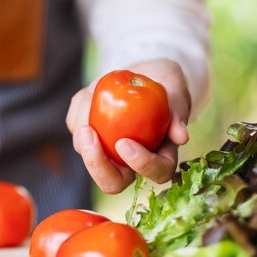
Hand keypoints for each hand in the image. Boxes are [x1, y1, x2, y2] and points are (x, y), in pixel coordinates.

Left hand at [66, 59, 190, 193]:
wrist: (147, 74)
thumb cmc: (167, 86)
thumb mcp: (176, 93)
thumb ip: (178, 113)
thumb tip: (181, 137)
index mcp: (160, 156)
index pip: (156, 173)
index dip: (142, 164)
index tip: (124, 142)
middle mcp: (131, 161)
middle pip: (113, 182)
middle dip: (97, 165)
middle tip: (89, 134)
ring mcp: (108, 151)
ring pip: (88, 154)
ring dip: (83, 126)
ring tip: (91, 96)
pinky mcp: (90, 135)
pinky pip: (76, 129)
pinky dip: (78, 112)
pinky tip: (88, 95)